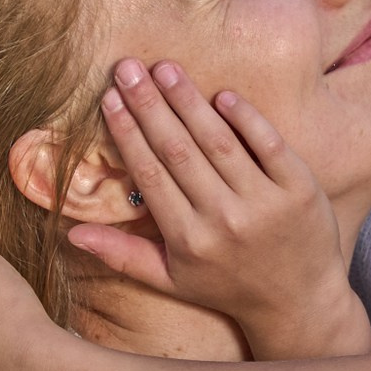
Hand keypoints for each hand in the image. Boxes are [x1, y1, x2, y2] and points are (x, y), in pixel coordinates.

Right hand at [71, 59, 365, 356]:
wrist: (299, 303)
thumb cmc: (228, 287)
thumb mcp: (172, 279)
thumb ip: (122, 255)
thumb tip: (70, 233)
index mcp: (188, 239)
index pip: (150, 175)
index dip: (128, 133)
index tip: (109, 98)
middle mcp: (224, 220)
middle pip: (179, 151)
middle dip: (149, 105)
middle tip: (128, 67)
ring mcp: (265, 204)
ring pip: (219, 143)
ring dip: (189, 101)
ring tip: (165, 68)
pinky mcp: (301, 191)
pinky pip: (269, 145)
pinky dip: (246, 119)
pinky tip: (222, 95)